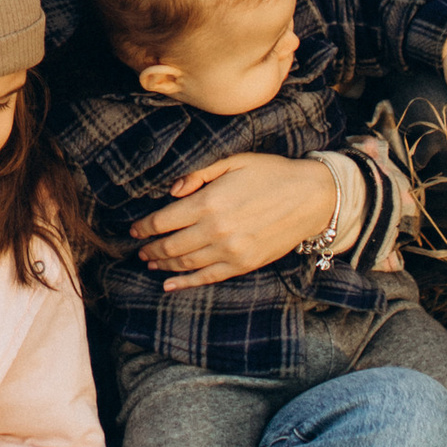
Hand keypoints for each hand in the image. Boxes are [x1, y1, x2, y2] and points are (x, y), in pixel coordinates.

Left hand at [132, 151, 339, 290]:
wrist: (311, 197)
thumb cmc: (272, 173)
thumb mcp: (233, 161)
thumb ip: (199, 174)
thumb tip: (172, 191)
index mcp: (209, 202)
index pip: (163, 220)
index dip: (145, 227)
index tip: (135, 230)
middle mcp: (215, 230)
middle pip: (170, 246)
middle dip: (150, 248)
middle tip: (140, 249)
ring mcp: (229, 251)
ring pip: (185, 264)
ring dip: (163, 265)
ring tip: (151, 263)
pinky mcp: (243, 264)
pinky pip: (207, 278)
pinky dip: (185, 284)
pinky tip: (170, 285)